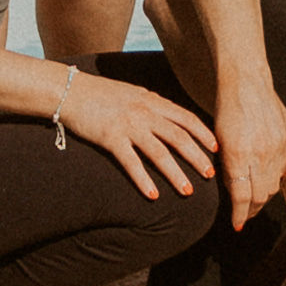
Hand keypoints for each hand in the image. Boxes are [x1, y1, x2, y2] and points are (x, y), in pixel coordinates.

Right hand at [58, 72, 218, 204]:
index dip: (203, 134)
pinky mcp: (110, 138)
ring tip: (187, 191)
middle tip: (210, 175)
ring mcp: (128, 125)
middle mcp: (144, 112)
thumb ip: (150, 105)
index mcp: (152, 101)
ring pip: (159, 152)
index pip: (186, 118)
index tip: (216, 148)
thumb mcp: (132, 93)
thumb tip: (168, 117)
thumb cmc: (100, 93)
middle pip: (179, 136)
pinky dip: (143, 179)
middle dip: (197, 157)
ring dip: (175, 173)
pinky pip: (131, 162)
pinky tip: (152, 195)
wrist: (70, 90)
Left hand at [215, 82, 285, 231]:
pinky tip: (264, 181)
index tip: (236, 225)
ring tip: (252, 201)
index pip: (241, 196)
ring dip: (262, 197)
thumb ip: (225, 167)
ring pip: (272, 186)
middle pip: (259, 196)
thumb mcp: (218, 140)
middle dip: (251, 210)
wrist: (247, 83)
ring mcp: (274, 148)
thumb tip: (230, 191)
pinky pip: (280, 171)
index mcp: (238, 154)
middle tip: (243, 216)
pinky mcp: (284, 143)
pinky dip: (272, 181)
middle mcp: (259, 154)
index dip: (239, 214)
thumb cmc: (226, 110)